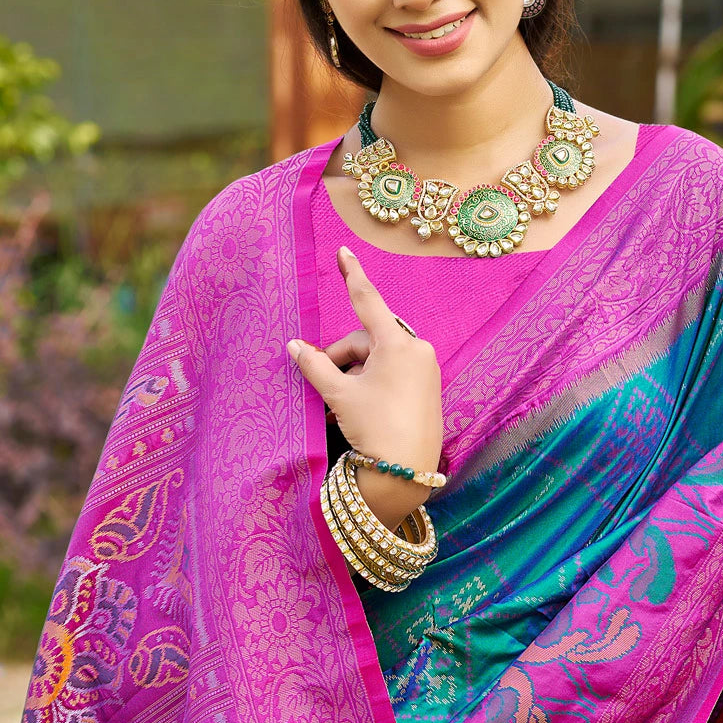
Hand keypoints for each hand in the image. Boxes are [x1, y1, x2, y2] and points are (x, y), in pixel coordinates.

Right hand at [287, 245, 442, 530]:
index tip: (343, 251)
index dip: (351, 274)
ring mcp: (426, 369)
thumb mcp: (340, 394)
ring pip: (378, 358)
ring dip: (355, 375)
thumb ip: (315, 366)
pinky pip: (393, 373)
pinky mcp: (429, 387)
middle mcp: (417, 349)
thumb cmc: (375, 427)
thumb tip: (293, 346)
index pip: (367, 300)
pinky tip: (359, 409)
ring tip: (341, 406)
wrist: (408, 471)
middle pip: (366, 340)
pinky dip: (372, 383)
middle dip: (343, 359)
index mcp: (397, 343)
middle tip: (325, 387)